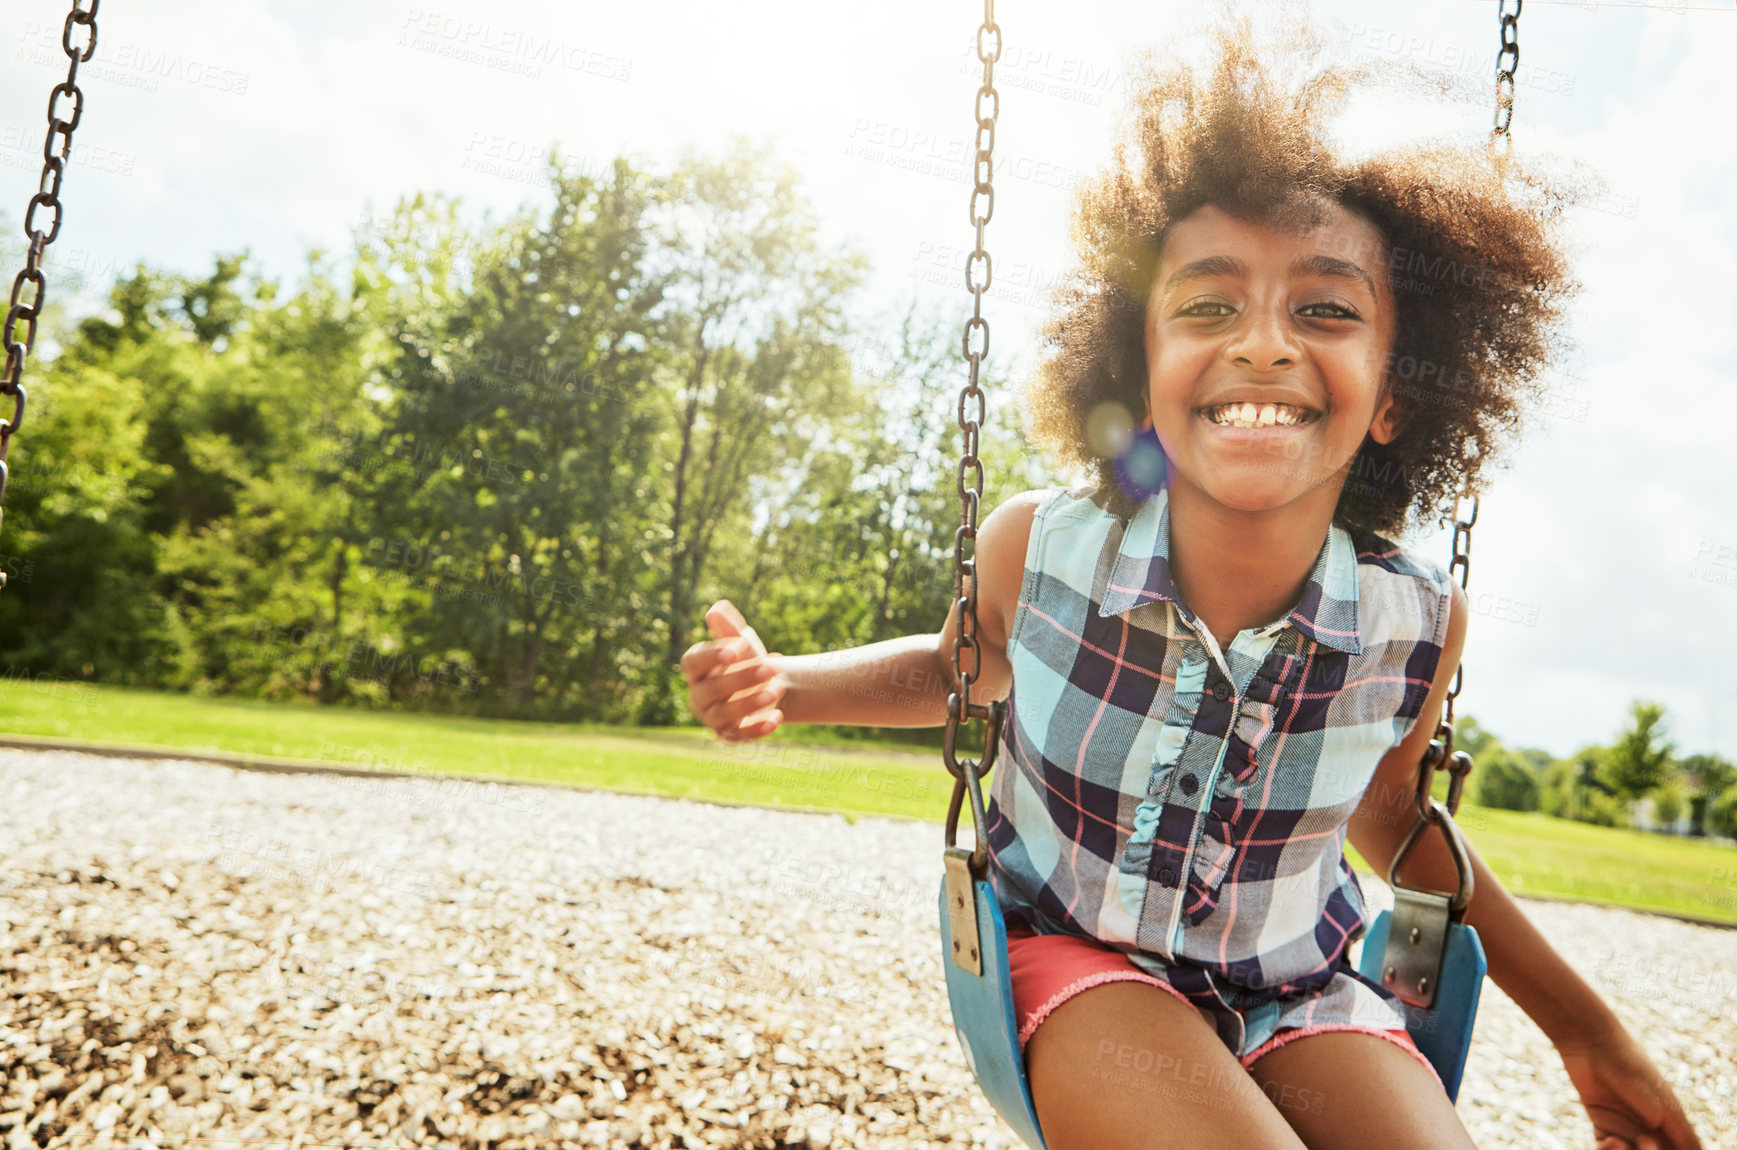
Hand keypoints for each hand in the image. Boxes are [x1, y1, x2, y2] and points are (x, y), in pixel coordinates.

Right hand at [680, 600, 785, 740]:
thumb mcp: (741, 641)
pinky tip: (778, 717)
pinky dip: (758, 729)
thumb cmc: (747, 658)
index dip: (711, 656)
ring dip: (751, 703)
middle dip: (741, 679)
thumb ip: (729, 627)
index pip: (693, 662)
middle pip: (712, 689)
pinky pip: (739, 736)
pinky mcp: (730, 734)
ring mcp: (712, 717)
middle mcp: (699, 695)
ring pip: (724, 714)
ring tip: (777, 689)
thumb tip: (718, 609)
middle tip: (771, 668)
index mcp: (696, 668)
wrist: (766, 683)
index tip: (734, 650)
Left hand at [1555, 1024, 1702, 1149]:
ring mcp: (1625, 1125)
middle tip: (1645, 1142)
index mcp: (1672, 1122)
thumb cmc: (1633, 1071)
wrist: (1592, 1044)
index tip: (1659, 1144)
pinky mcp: (1601, 1122)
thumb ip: (1682, 1137)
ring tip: (1619, 1143)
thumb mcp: (1664, 1107)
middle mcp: (1650, 1126)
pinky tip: (1610, 1142)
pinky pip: (1605, 1149)